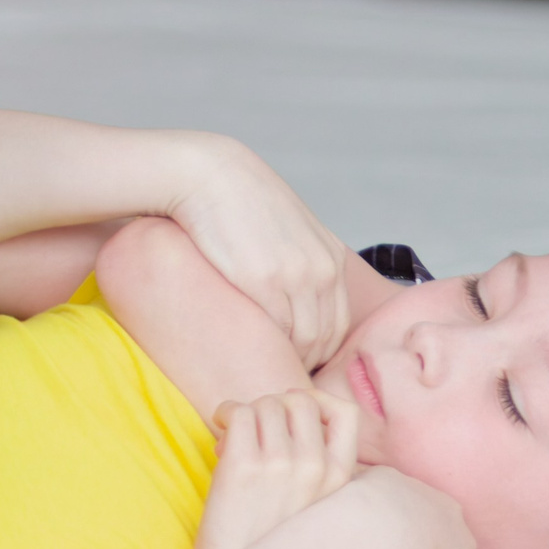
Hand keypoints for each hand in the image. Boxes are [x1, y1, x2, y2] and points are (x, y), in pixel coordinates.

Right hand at [169, 141, 352, 371]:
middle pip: (327, 337)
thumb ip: (302, 261)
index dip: (320, 349)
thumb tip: (298, 300)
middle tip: (280, 372)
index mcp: (332, 258)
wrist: (209, 176)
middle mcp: (322, 269)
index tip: (296, 361)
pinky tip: (251, 350)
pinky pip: (278, 330)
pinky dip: (269, 347)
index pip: (339, 323)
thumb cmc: (240, 204)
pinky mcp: (265, 281)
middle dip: (308, 360)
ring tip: (265, 365)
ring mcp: (297, 276)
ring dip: (288, 358)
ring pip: (305, 340)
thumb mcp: (289, 230)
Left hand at [195, 389, 359, 548]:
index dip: (319, 402)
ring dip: (245, 412)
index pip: (346, 414)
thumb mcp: (316, 511)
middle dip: (274, 404)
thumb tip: (286, 422)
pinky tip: (219, 433)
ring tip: (233, 434)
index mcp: (339, 479)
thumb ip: (316, 471)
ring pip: (265, 404)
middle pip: (299, 400)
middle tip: (256, 427)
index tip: (295, 413)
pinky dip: (225, 413)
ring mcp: (280, 465)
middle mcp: (316, 467)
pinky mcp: (243, 468)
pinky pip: (237, 412)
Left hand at [341, 467, 487, 548]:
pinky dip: (368, 506)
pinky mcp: (380, 476)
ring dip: (392, 524)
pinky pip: (376, 492)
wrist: (370, 540)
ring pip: (406, 508)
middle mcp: (446, 508)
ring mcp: (413, 487)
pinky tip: (353, 525)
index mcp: (464, 540)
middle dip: (418, 545)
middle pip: (435, 528)